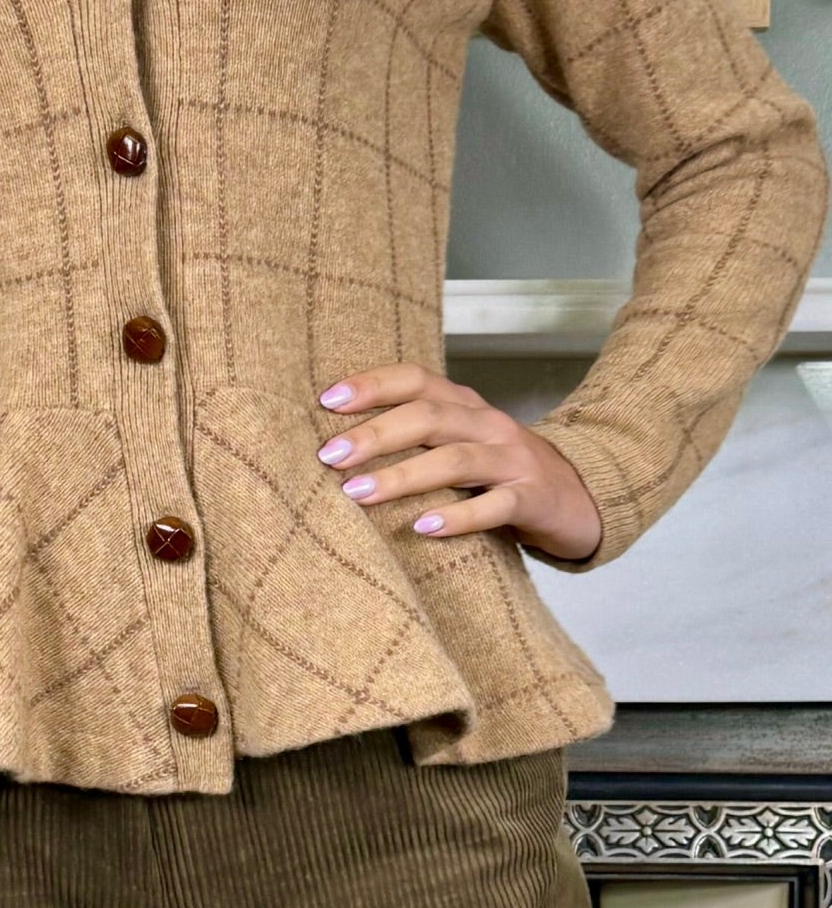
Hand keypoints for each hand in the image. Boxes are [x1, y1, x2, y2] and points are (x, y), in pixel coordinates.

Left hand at [314, 363, 603, 562]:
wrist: (580, 496)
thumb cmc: (500, 468)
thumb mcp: (461, 440)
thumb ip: (417, 434)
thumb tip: (340, 441)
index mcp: (465, 403)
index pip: (415, 379)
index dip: (372, 385)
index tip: (326, 400)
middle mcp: (488, 423)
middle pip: (428, 418)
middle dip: (374, 435)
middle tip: (329, 456)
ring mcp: (513, 460)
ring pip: (455, 461)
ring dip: (402, 476)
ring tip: (356, 494)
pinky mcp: (533, 499)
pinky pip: (495, 506)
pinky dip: (458, 517)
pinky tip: (423, 528)